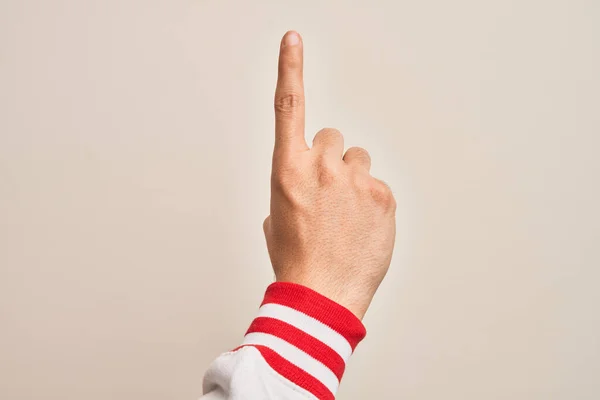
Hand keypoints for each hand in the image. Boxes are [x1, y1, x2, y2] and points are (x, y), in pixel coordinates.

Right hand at [263, 31, 396, 319]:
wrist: (322, 296)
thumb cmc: (295, 260)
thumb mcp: (277, 219)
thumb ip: (290, 187)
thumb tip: (305, 183)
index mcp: (287, 170)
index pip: (288, 107)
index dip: (290, 69)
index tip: (293, 40)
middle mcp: (321, 166)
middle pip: (333, 138)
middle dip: (330, 161)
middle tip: (329, 197)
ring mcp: (355, 180)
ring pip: (359, 160)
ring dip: (353, 180)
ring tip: (347, 216)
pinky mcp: (384, 195)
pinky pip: (378, 185)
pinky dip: (371, 202)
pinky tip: (362, 228)